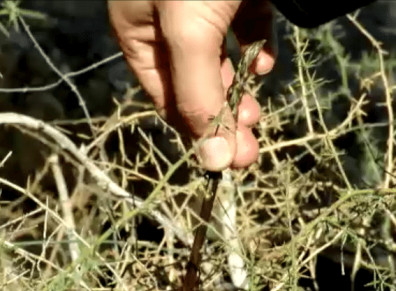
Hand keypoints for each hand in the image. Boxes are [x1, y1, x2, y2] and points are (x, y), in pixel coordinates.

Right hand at [108, 0, 276, 170]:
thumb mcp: (190, 33)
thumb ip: (199, 95)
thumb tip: (213, 162)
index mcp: (138, 32)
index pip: (165, 97)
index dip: (194, 130)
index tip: (224, 161)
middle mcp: (165, 25)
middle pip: (194, 84)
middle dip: (221, 117)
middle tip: (249, 151)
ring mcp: (201, 7)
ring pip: (219, 61)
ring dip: (238, 92)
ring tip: (255, 116)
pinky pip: (245, 28)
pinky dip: (255, 49)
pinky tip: (263, 62)